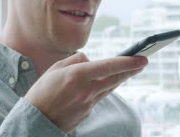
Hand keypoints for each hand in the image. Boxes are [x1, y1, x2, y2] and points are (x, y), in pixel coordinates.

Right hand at [23, 52, 147, 132]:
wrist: (35, 121)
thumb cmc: (42, 92)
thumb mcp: (55, 69)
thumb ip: (75, 61)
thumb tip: (91, 60)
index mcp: (77, 76)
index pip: (109, 66)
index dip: (128, 62)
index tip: (142, 59)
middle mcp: (86, 90)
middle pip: (115, 78)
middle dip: (131, 70)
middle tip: (144, 62)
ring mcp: (88, 103)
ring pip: (110, 87)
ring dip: (120, 78)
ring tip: (130, 70)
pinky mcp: (87, 113)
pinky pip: (97, 97)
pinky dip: (100, 89)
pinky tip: (99, 84)